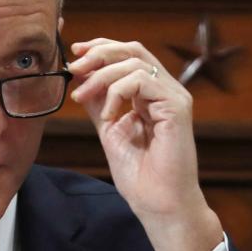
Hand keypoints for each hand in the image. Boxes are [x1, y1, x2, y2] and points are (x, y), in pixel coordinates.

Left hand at [68, 38, 222, 250]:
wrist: (158, 203)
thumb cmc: (139, 174)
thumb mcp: (109, 129)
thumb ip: (99, 102)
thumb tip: (79, 76)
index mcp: (152, 93)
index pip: (129, 54)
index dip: (101, 47)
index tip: (74, 53)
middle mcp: (167, 90)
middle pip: (133, 49)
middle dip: (98, 53)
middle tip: (74, 67)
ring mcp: (174, 97)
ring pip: (135, 62)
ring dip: (101, 76)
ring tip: (82, 98)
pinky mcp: (177, 107)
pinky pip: (142, 81)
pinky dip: (117, 92)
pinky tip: (109, 116)